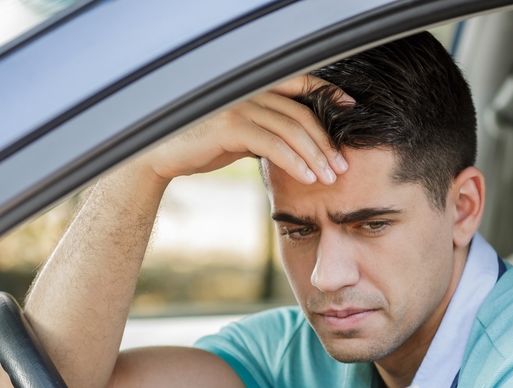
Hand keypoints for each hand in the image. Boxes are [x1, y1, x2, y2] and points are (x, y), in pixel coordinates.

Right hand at [134, 74, 350, 185]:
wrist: (160, 157)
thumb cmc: (200, 146)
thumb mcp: (240, 135)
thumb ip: (265, 131)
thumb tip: (295, 143)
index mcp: (253, 88)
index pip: (300, 84)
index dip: (328, 94)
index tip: (351, 111)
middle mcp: (247, 90)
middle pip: (301, 113)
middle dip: (326, 142)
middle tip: (342, 166)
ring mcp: (238, 105)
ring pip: (290, 128)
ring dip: (315, 156)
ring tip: (329, 178)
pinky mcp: (229, 125)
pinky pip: (272, 143)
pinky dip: (294, 161)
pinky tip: (307, 177)